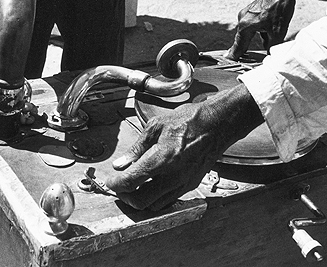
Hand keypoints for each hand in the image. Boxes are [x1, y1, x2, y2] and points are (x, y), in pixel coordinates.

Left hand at [104, 85, 262, 209]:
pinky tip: (150, 186)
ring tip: (133, 186)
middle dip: (125, 197)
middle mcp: (173, 176)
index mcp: (162, 158)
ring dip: (140, 200)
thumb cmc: (189, 121)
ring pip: (155, 206)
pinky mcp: (190, 186)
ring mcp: (183, 184)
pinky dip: (155, 199)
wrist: (216, 125)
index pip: (131, 181)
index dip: (116, 184)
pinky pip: (168, 201)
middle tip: (119, 186)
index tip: (110, 181)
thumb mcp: (155, 127)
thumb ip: (136, 149)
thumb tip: (121, 164)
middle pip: (141, 201)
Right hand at [226, 0, 296, 59]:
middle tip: (243, 57)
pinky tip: (272, 27)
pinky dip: (261, 28)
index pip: (239, 45)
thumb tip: (269, 55)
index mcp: (245, 26)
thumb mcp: (278, 32)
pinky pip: (255, 23)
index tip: (228, 60)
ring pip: (251, 30)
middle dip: (247, 47)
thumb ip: (271, 46)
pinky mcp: (253, 8)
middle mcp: (242, 18)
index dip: (235, 54)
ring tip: (271, 36)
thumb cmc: (279, 8)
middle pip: (244, 38)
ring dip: (259, 36)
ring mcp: (247, 12)